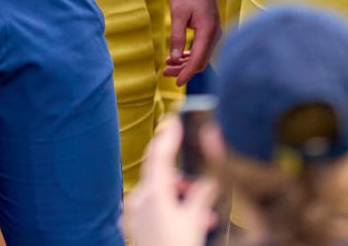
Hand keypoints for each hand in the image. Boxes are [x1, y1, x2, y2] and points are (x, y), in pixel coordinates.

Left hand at [123, 118, 218, 245]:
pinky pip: (156, 209)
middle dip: (184, 181)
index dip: (168, 136)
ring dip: (183, 199)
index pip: (160, 155)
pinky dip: (173, 210)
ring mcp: (136, 214)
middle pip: (162, 176)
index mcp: (153, 193)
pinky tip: (193, 223)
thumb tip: (211, 178)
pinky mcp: (137, 226)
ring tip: (205, 216)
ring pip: (162, 195)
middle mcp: (140, 200)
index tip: (174, 120)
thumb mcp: (195, 219)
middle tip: (203, 188)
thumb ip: (202, 194)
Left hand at [163, 0, 219, 82]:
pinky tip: (177, 55)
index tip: (176, 83)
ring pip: (202, 55)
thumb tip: (174, 58)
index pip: (198, 60)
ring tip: (168, 65)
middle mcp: (215, 33)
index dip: (186, 73)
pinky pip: (202, 47)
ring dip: (186, 62)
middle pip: (201, 61)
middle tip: (165, 73)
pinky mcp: (211, 28)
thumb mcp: (178, 14)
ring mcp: (215, 31)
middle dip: (184, 69)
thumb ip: (176, 37)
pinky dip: (190, 53)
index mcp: (208, 31)